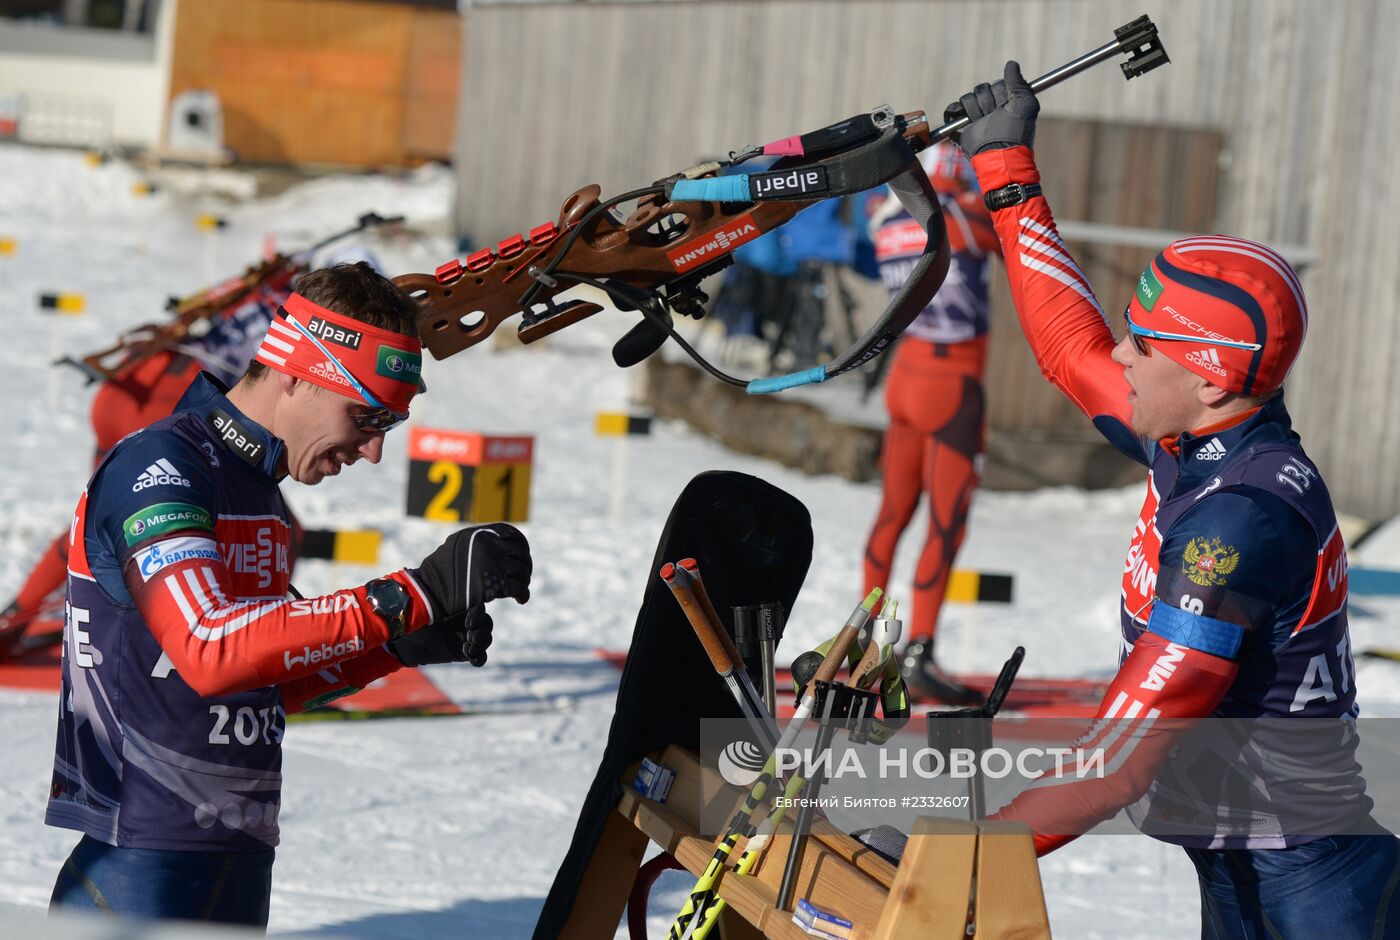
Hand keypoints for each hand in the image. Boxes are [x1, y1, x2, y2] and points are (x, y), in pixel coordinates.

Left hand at [389, 605, 493, 666]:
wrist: (402, 641)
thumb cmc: (412, 619)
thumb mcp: (426, 607)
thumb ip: (437, 598)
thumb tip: (446, 583)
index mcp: (459, 605)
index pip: (478, 607)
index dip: (478, 614)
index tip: (468, 622)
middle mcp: (465, 619)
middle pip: (486, 623)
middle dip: (482, 631)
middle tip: (470, 636)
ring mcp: (465, 636)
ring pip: (485, 638)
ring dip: (481, 643)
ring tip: (468, 647)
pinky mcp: (462, 652)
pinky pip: (479, 656)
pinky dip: (480, 657)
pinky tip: (472, 659)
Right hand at [410, 523, 530, 619]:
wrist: (428, 591)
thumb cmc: (439, 571)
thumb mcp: (456, 545)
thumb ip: (476, 541)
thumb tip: (495, 540)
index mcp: (480, 534)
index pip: (511, 533)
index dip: (521, 544)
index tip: (523, 554)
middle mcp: (488, 545)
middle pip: (520, 553)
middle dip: (525, 565)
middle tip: (523, 575)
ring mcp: (492, 564)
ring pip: (522, 571)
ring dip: (524, 580)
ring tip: (521, 588)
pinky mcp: (494, 585)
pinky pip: (519, 589)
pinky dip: (523, 595)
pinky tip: (521, 600)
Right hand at [944, 60, 1038, 155]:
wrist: (999, 152)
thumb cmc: (1016, 130)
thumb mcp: (1025, 102)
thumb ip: (1018, 82)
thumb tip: (1011, 63)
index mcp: (1005, 102)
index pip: (996, 84)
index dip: (1000, 92)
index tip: (1005, 105)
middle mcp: (990, 108)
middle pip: (981, 89)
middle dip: (986, 101)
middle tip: (993, 114)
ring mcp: (975, 118)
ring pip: (967, 98)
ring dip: (974, 109)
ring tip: (981, 121)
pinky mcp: (962, 127)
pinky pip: (952, 111)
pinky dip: (953, 111)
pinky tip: (962, 116)